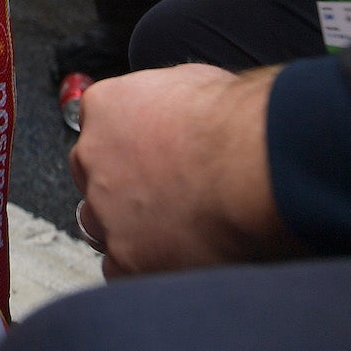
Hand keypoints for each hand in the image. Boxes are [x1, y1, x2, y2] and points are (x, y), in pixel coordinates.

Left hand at [71, 63, 299, 277]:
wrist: (257, 167)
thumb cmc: (237, 123)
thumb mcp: (195, 82)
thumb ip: (167, 101)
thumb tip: (177, 111)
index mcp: (106, 108)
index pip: (99, 126)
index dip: (129, 143)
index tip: (151, 153)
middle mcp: (94, 158)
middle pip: (93, 175)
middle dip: (121, 185)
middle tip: (163, 192)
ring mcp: (105, 210)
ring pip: (97, 224)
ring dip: (125, 227)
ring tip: (173, 228)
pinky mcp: (127, 258)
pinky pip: (119, 268)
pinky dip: (143, 265)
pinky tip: (176, 257)